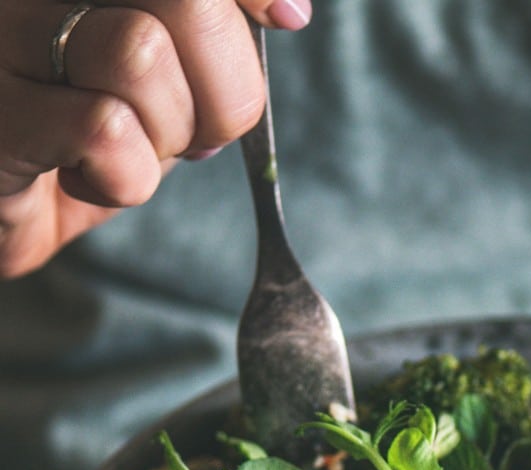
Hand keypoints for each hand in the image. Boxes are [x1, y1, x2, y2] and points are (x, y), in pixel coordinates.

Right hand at [0, 0, 308, 278]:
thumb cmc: (81, 135)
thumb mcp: (158, 76)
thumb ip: (204, 29)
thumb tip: (288, 10)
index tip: (287, 18)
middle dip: (225, 84)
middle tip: (199, 135)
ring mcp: (0, 36)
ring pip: (141, 53)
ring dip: (166, 134)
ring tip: (126, 154)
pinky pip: (102, 129)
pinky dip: (123, 177)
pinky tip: (83, 178)